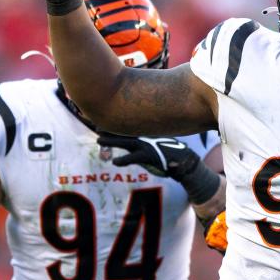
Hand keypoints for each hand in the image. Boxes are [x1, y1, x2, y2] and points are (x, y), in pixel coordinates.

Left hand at [97, 133, 219, 203]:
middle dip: (108, 127)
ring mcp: (146, 145)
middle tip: (94, 124)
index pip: (126, 124)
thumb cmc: (169, 153)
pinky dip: (123, 160)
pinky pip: (133, 158)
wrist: (184, 161)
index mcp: (145, 132)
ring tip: (99, 140)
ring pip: (125, 141)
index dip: (114, 122)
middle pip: (122, 130)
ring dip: (111, 141)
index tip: (101, 117)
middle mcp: (144, 136)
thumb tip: (134, 139)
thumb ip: (144, 139)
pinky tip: (115, 162)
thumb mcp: (156, 142)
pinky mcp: (149, 156)